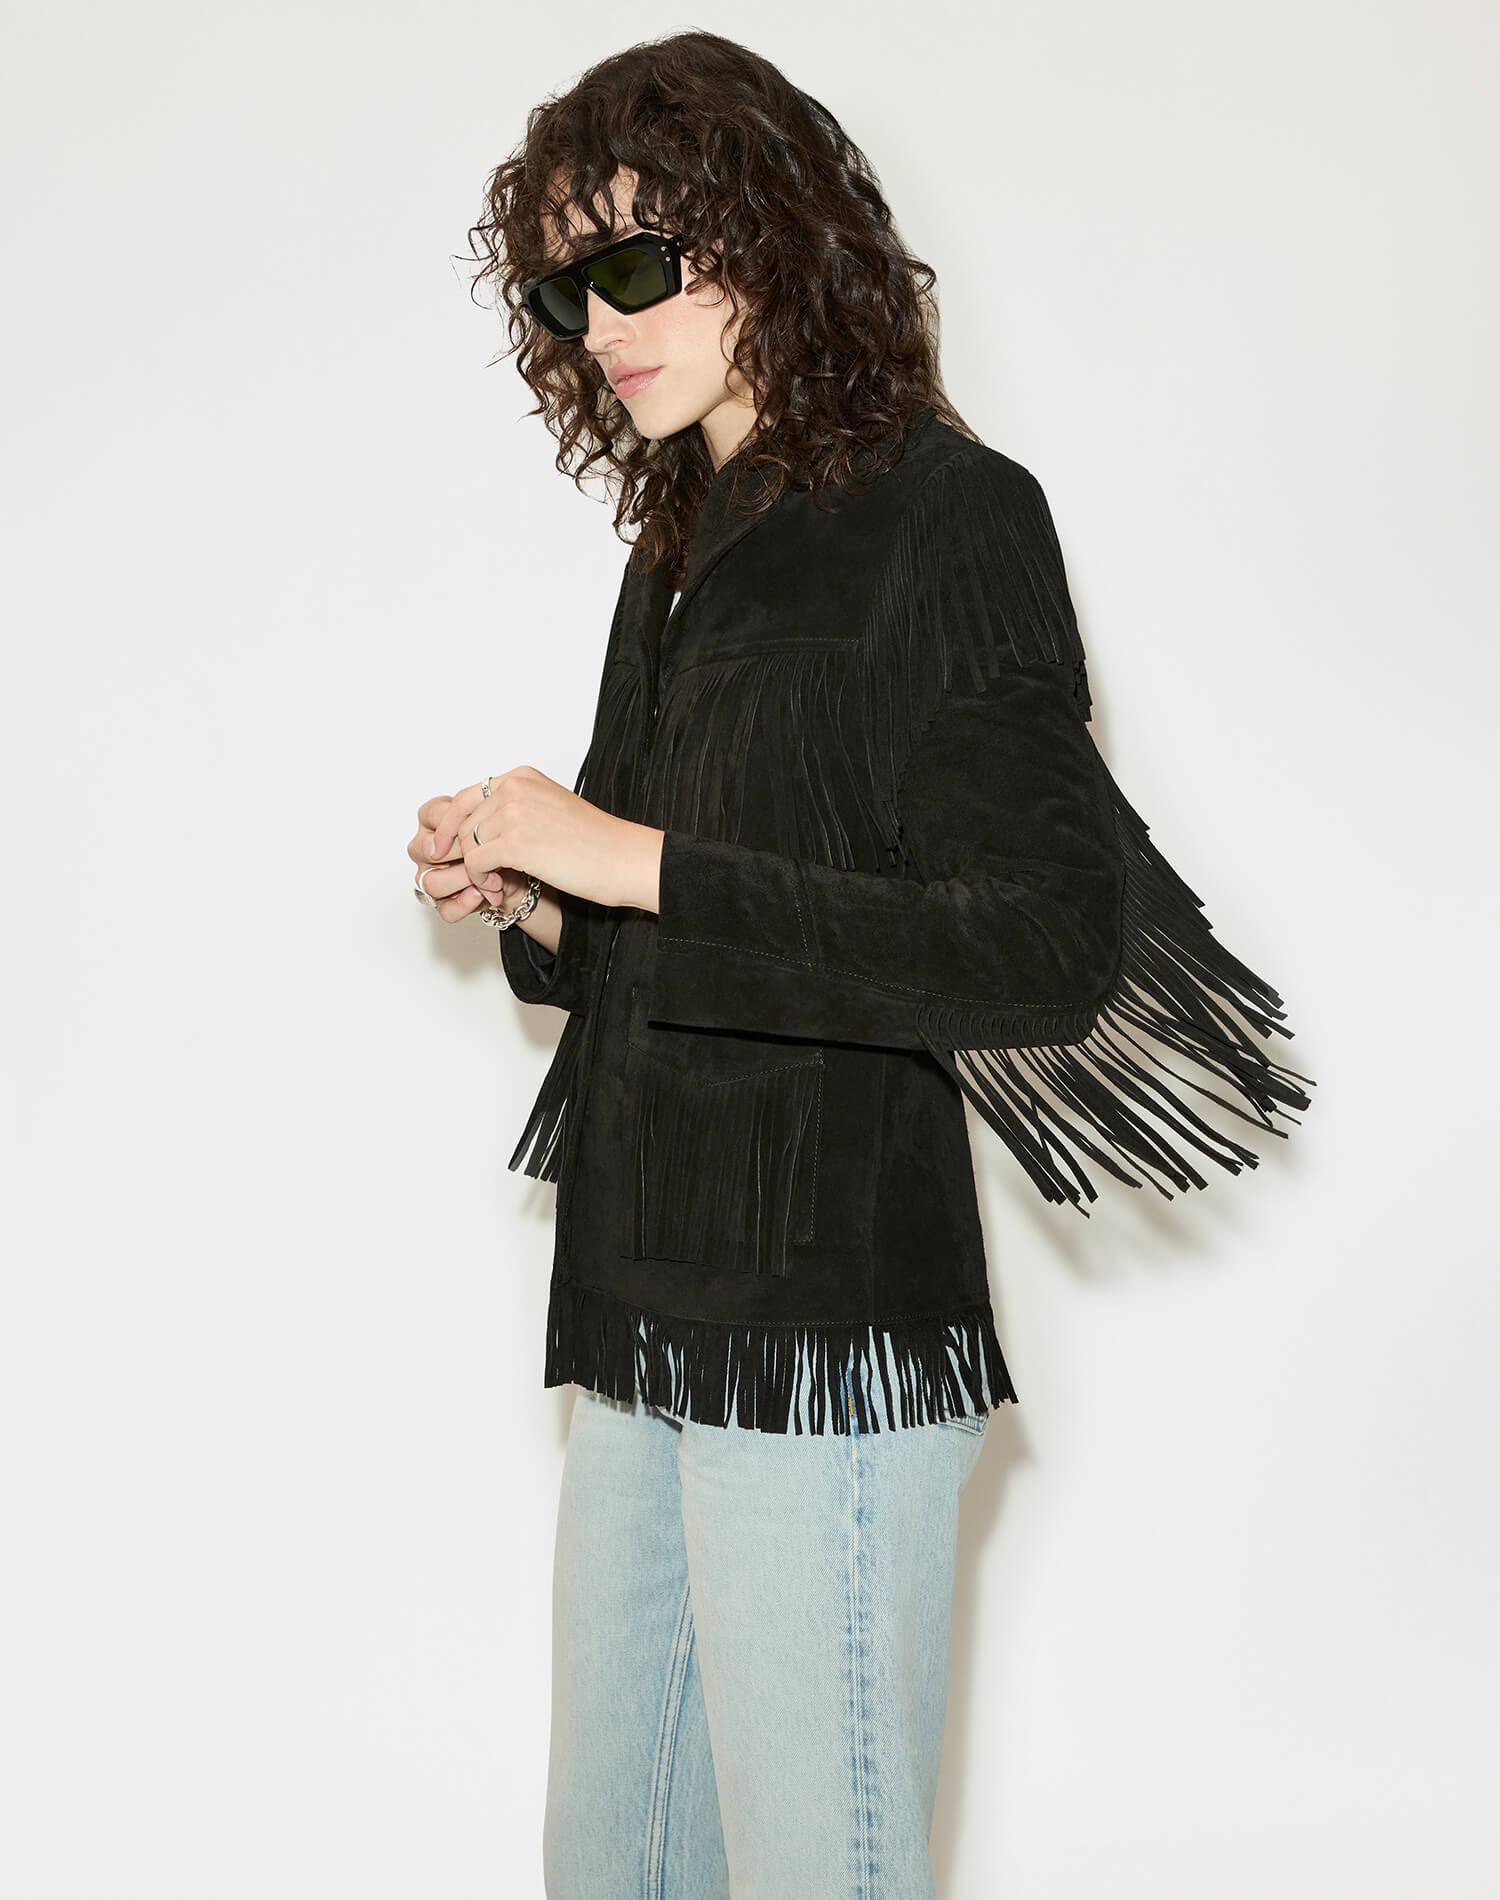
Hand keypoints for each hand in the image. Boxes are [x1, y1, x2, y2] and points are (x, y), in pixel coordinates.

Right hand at [408, 794, 510, 921]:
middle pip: (427, 850)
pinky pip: (445, 908)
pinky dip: (464, 903)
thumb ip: (485, 813)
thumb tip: (482, 815)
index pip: (432, 815)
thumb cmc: (508, 840)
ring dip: (463, 879)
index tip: (477, 827)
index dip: (453, 821)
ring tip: (490, 876)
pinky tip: (481, 895)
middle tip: (487, 853)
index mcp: (437, 821)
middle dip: (459, 852)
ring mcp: (433, 876)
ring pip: (432, 882)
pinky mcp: (445, 903)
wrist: (525, 868)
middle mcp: (429, 848)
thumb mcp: (499, 820)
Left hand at [427, 768, 663, 913]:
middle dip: (463, 853)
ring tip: (497, 885)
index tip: (448, 849)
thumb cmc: (596, 842)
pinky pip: (474, 863)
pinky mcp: (515, 842)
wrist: (623, 859)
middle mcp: (514, 788)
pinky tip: (500, 889)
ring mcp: (513, 813)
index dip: (453, 827)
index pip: (466, 797)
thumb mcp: (549, 809)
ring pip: (466, 844)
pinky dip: (481, 881)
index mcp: (522, 777)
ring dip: (476, 871)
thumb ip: (515, 809)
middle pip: (462, 823)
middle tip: (482, 876)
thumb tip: (475, 828)